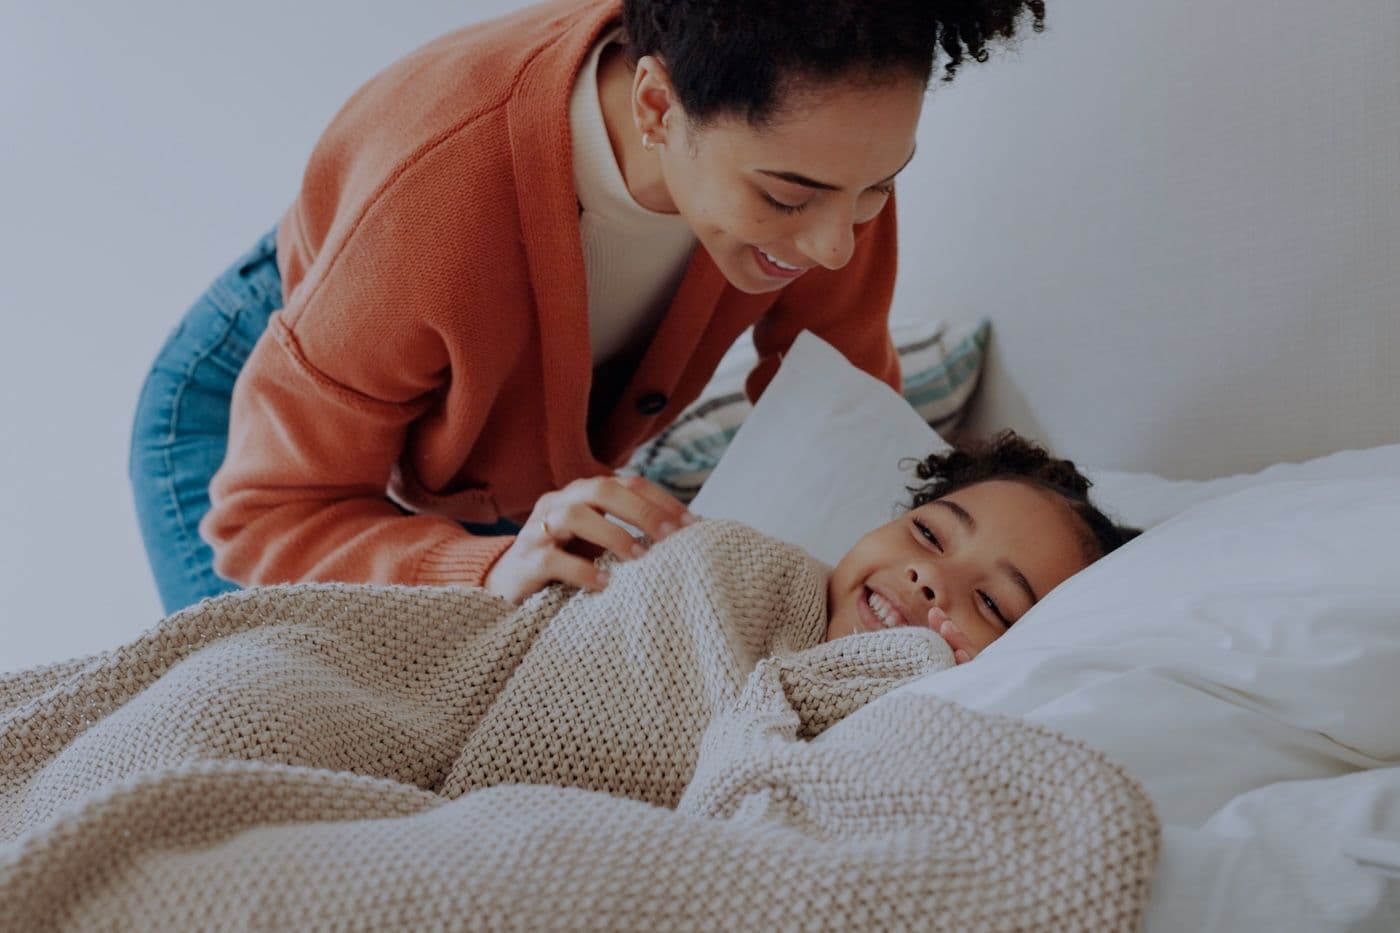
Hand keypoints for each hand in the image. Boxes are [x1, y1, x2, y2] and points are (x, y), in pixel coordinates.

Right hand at [483, 475, 694, 603]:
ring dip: (612, 535)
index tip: (693, 525)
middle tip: (671, 538)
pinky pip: (552, 559)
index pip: (628, 483)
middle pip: (602, 490)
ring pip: (574, 515)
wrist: (506, 587)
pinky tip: (605, 584)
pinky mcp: (525, 561)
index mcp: (583, 494)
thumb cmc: (564, 563)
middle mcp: (560, 503)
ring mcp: (539, 530)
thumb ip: (631, 534)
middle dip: (641, 511)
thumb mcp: (598, 543)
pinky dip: (581, 570)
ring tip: (640, 559)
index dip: (662, 500)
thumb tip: (686, 539)